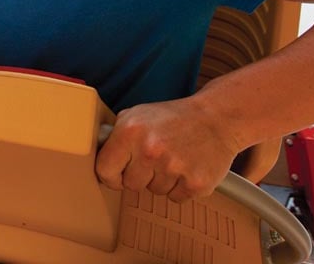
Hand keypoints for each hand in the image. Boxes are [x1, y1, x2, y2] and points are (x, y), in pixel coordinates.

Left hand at [93, 98, 239, 200]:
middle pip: (130, 185)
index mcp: (130, 131)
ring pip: (154, 192)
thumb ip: (115, 135)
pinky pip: (175, 198)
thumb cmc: (173, 118)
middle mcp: (150, 150)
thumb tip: (96, 155)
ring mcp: (174, 168)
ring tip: (173, 158)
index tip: (117, 174)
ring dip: (161, 180)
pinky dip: (180, 187)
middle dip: (139, 175)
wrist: (217, 118)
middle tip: (154, 159)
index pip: (104, 170)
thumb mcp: (137, 115)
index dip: (110, 174)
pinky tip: (187, 166)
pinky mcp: (195, 183)